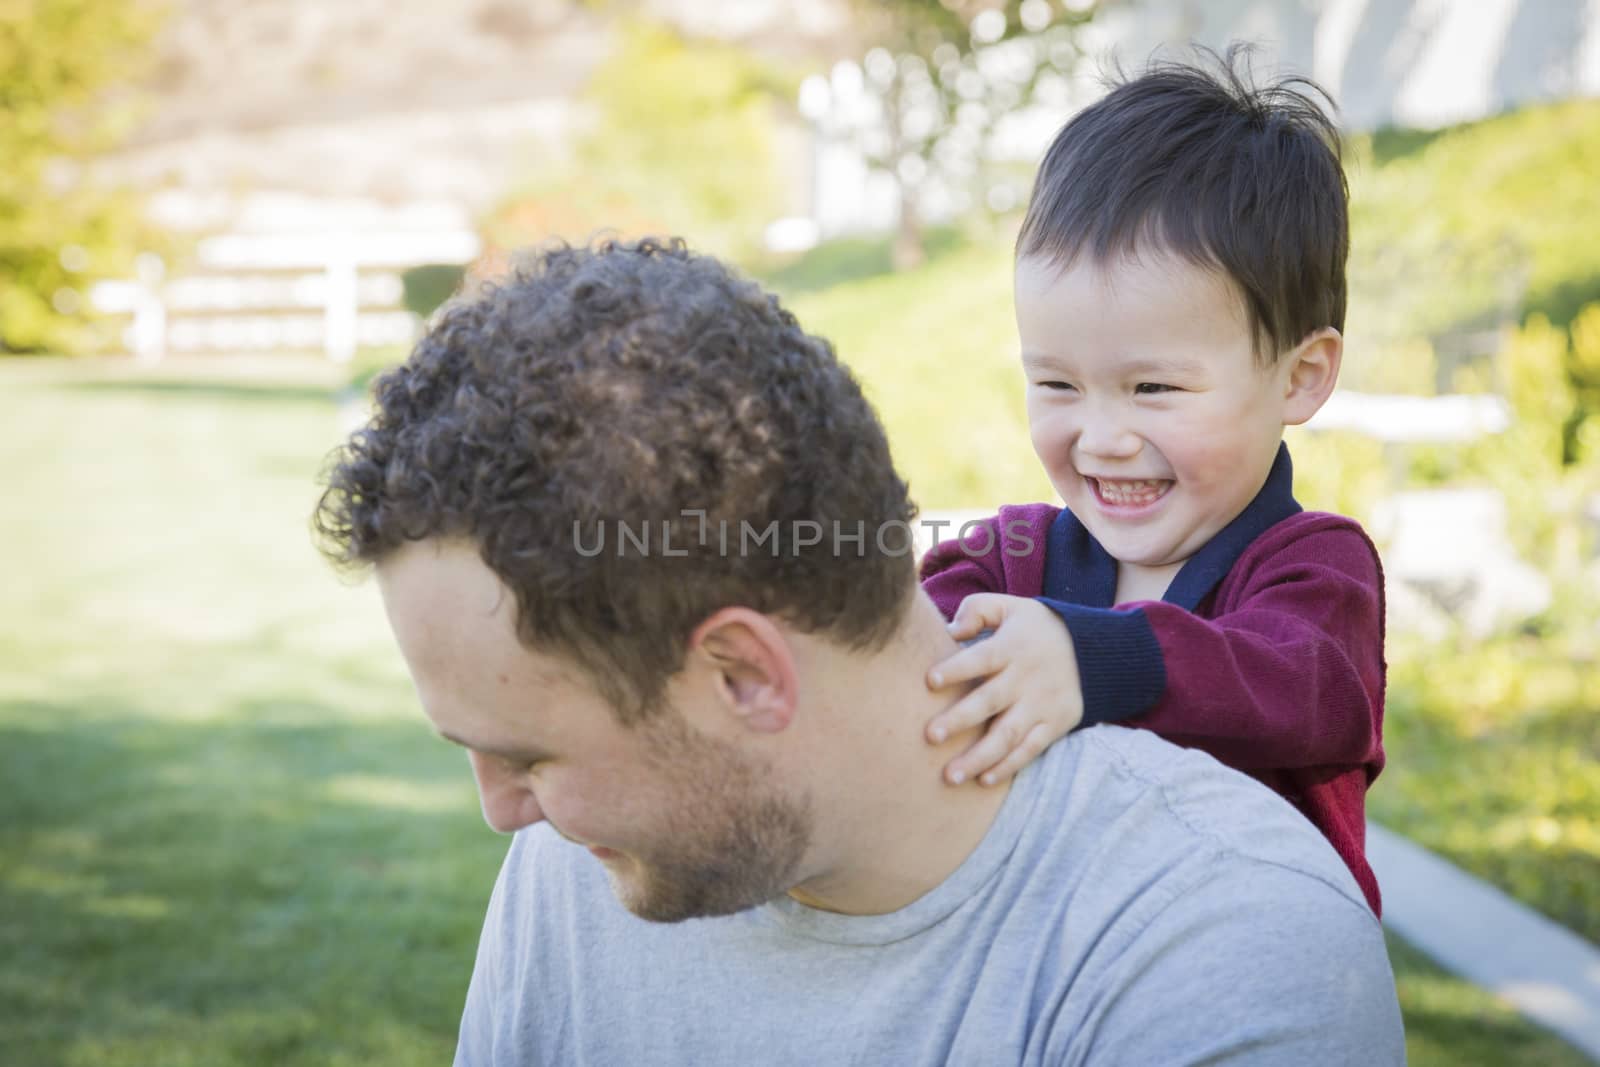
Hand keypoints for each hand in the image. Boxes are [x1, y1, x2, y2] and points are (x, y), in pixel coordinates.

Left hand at [925, 594, 1083, 785]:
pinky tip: (983, 780)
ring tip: (950, 776)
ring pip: (1008, 735)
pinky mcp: (1055, 724)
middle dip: (960, 720)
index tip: (929, 681)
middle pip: (990, 701)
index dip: (956, 669)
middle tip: (930, 737)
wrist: (1093, 648)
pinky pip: (1030, 750)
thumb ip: (977, 610)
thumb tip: (950, 631)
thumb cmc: (1035, 628)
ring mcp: (1042, 704)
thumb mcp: (1010, 606)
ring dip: (979, 757)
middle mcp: (1027, 678)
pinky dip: (1008, 767)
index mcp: (1012, 647)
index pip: (982, 658)